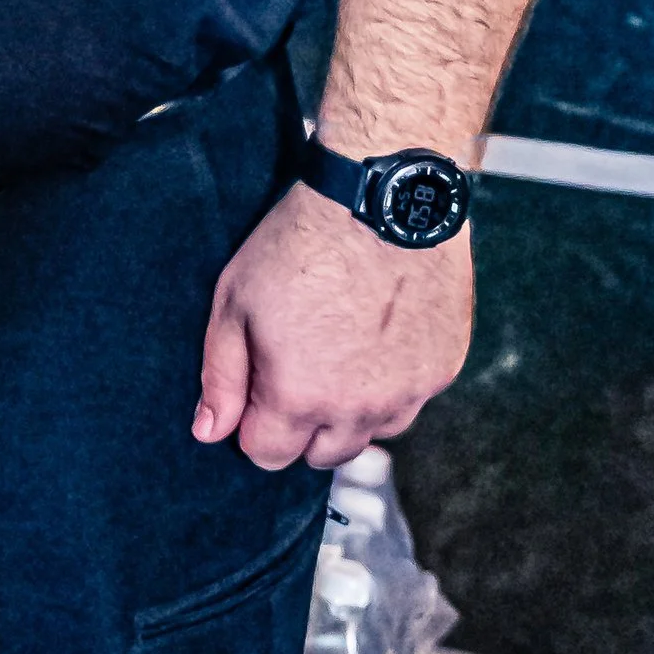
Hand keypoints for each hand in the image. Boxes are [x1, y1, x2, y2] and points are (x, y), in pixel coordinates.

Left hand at [193, 179, 473, 472]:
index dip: (253, 425)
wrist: (381, 197)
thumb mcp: (235, 301)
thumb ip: (222, 375)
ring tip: (340, 353)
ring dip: (351, 411)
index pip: (267, 455)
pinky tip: (379, 337)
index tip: (256, 390)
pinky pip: (411, 400)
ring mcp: (408, 392)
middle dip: (301, 426)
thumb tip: (209, 431)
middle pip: (322, 456)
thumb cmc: (302, 243)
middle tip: (297, 369)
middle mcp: (359, 409)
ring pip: (371, 433)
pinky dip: (393, 383)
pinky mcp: (443, 369)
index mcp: (300, 398)